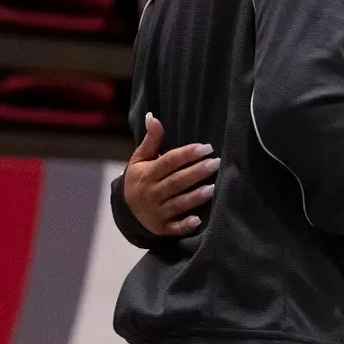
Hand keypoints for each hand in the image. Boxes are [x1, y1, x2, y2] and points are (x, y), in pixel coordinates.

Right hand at [124, 114, 217, 235]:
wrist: (127, 211)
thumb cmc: (140, 179)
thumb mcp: (140, 159)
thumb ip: (151, 140)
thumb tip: (153, 116)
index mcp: (146, 174)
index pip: (168, 162)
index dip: (186, 154)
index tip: (206, 147)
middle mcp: (151, 193)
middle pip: (175, 182)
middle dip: (196, 172)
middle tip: (216, 163)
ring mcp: (156, 212)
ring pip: (177, 204)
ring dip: (194, 197)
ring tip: (213, 188)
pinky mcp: (162, 228)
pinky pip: (174, 228)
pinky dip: (185, 225)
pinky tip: (198, 220)